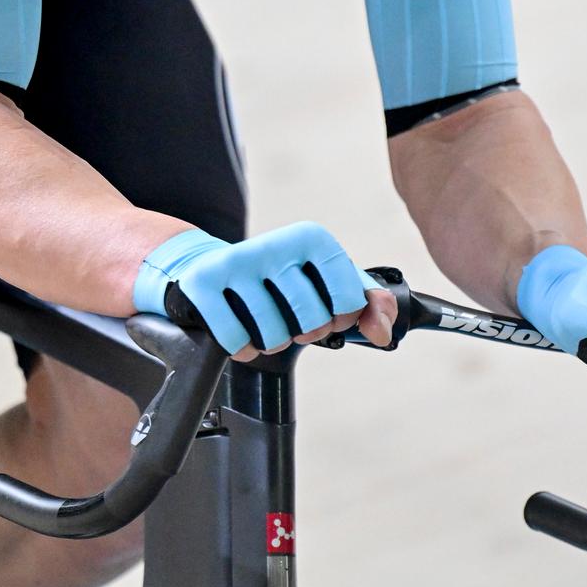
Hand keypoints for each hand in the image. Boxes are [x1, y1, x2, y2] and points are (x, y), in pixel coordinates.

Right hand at [133, 222, 397, 359]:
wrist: (206, 266)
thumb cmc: (276, 280)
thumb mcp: (326, 281)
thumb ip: (370, 302)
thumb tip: (383, 333)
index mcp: (310, 238)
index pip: (349, 297)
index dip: (343, 317)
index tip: (331, 314)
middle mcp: (274, 245)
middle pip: (312, 321)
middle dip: (305, 333)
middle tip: (292, 321)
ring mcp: (236, 263)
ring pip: (273, 335)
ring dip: (270, 343)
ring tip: (263, 325)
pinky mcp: (203, 284)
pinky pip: (236, 339)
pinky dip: (241, 348)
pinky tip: (239, 332)